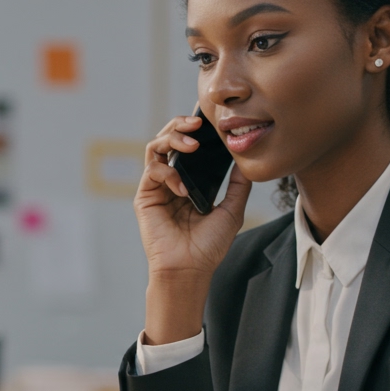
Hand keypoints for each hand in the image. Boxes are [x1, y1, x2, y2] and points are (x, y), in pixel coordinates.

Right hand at [137, 115, 251, 342]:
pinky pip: (152, 169)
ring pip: (155, 147)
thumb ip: (237, 185)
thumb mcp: (232, 210)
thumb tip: (244, 161)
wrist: (190, 269)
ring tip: (191, 143)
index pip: (189, 147)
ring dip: (171, 139)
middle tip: (197, 123)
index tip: (211, 122)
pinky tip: (182, 187)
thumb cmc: (209, 246)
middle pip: (168, 140)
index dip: (196, 131)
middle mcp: (171, 181)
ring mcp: (156, 188)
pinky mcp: (145, 196)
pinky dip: (168, 171)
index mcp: (190, 182)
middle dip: (180, 126)